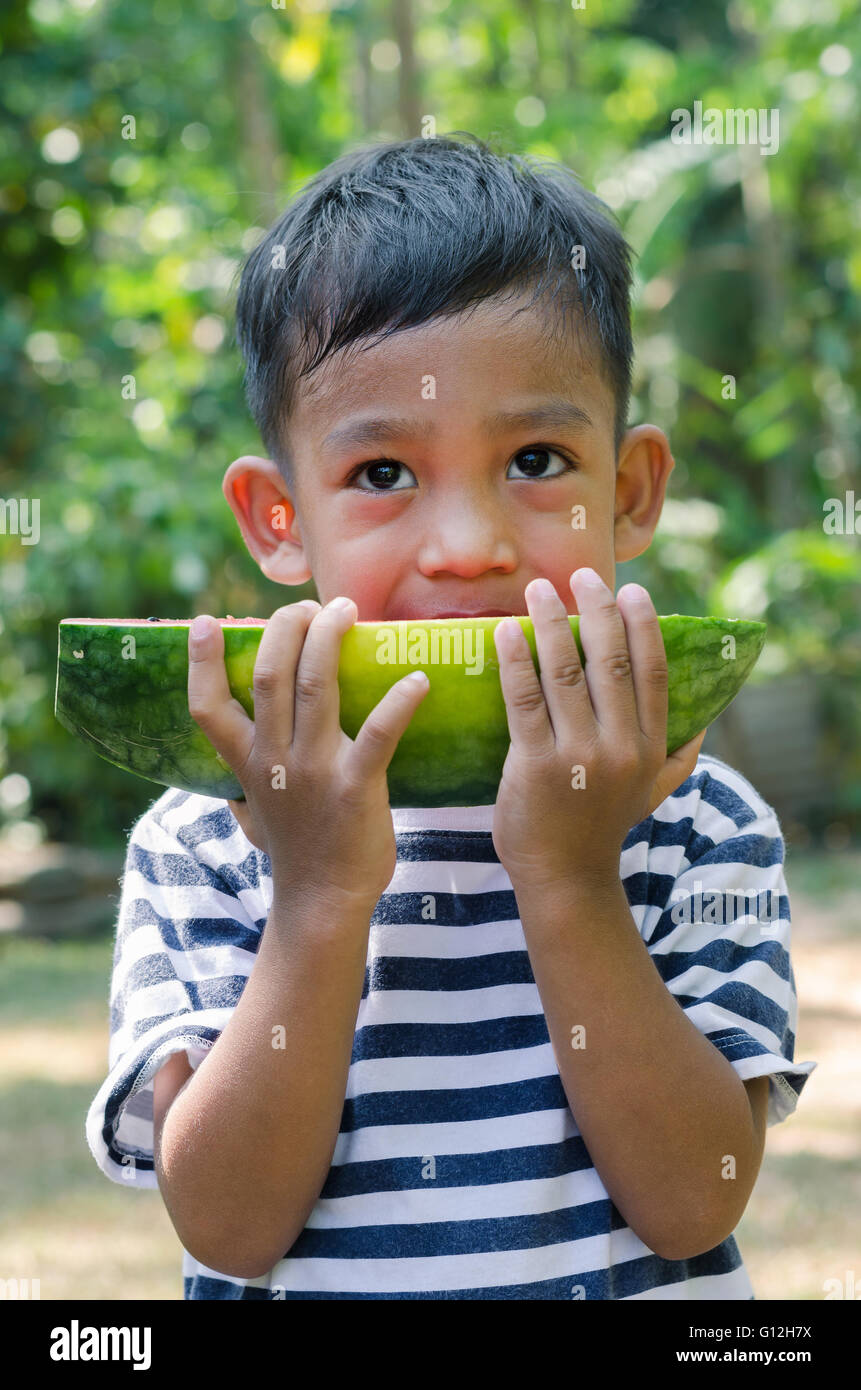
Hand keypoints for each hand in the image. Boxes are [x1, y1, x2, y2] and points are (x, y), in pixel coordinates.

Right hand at [187, 599, 429, 908]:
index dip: (202, 661)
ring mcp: (313, 770)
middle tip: (309, 606)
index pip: (207, 706)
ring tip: (346, 609)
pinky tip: (418, 680)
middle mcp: (273, 759)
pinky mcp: (355, 785)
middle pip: (269, 675)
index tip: (206, 622)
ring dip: (329, 638)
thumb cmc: (296, 850)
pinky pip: (379, 734)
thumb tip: (234, 757)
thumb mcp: (254, 811)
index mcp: (246, 762)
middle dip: (285, 627)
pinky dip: (399, 702)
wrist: (324, 901)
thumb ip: (243, 780)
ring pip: (314, 686)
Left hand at [491, 570, 705, 892]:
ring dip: (551, 623)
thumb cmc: (601, 829)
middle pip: (610, 662)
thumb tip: (702, 726)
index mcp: (649, 747)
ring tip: (538, 590)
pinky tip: (505, 631)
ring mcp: (576, 755)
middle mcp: (619, 747)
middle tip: (582, 576)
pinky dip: (514, 659)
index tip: (631, 591)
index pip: (652, 673)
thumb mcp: (651, 795)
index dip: (643, 626)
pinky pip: (523, 698)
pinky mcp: (533, 764)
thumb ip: (678, 759)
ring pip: (565, 673)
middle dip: (597, 610)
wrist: (564, 879)